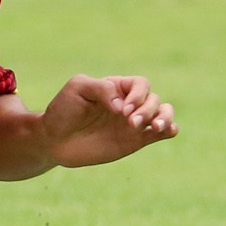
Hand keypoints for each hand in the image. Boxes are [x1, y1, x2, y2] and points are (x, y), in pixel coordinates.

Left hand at [40, 75, 176, 168]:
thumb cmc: (63, 110)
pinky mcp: (135, 141)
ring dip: (165, 118)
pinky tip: (167, 131)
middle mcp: (129, 103)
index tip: (122, 109)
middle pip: (154, 99)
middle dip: (147, 110)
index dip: (137, 95)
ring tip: (156, 127)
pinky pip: (161, 133)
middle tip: (130, 122)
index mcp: (117, 88)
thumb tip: (123, 106)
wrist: (54, 139)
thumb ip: (101, 88)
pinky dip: (170, 130)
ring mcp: (133, 123)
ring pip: (164, 114)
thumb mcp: (77, 89)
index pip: (141, 84)